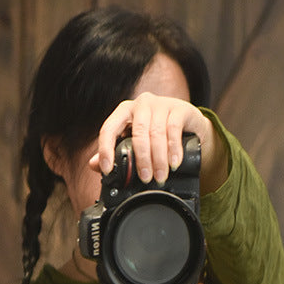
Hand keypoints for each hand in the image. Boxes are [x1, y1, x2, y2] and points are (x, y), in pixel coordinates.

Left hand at [91, 93, 227, 194]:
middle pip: (138, 133)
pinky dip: (173, 149)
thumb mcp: (136, 142)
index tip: (107, 170)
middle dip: (142, 159)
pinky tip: (174, 162)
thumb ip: (116, 152)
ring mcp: (161, 104)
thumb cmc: (159, 135)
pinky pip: (174, 129)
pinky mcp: (180, 108)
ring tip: (160, 176)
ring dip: (159, 158)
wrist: (189, 126)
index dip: (105, 150)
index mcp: (125, 112)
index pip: (109, 128)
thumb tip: (94, 165)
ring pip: (157, 132)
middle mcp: (141, 104)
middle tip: (145, 179)